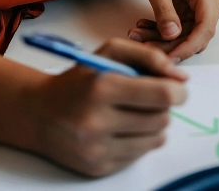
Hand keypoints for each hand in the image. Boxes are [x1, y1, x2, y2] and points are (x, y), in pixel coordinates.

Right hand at [24, 38, 186, 176]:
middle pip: (162, 118)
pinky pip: (140, 154)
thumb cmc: (79, 79)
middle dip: (164, 106)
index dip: (179, 90)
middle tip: (153, 98)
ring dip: (154, 123)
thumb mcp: (110, 52)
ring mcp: (97, 149)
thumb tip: (181, 77)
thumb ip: (149, 56)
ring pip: (155, 138)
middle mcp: (98, 121)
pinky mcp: (98, 167)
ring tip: (137, 112)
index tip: (178, 87)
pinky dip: (140, 140)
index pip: (162, 95)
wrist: (38, 113)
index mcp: (103, 87)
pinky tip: (124, 128)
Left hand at [128, 0, 218, 61]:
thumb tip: (172, 34)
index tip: (169, 58)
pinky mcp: (191, 18)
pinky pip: (178, 35)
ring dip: (161, 41)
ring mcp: (201, 13)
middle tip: (142, 46)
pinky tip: (143, 27)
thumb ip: (164, 9)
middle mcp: (210, 5)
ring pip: (185, 39)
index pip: (205, 28)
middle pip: (195, 37)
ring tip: (136, 34)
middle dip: (169, 45)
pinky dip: (160, 35)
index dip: (189, 46)